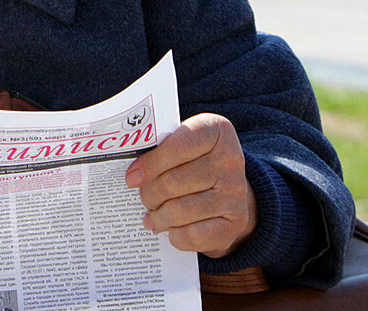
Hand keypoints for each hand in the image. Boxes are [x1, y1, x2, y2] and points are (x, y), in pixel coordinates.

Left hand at [125, 113, 256, 257]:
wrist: (227, 188)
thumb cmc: (192, 161)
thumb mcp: (179, 143)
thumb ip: (158, 149)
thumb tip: (131, 175)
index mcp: (215, 131)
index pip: (179, 146)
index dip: (150, 164)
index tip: (131, 178)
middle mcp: (231, 160)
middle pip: (174, 182)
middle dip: (149, 194)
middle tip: (143, 198)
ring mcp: (236, 193)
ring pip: (179, 210)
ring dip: (158, 217)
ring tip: (151, 215)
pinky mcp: (235, 222)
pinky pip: (192, 234)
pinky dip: (174, 235)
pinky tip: (170, 228)